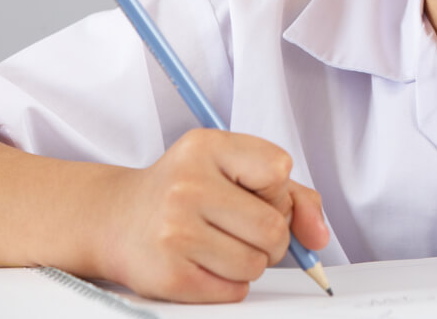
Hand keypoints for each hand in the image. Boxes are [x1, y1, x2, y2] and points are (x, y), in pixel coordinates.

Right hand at [97, 128, 327, 302]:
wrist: (117, 219)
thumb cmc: (188, 191)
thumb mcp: (236, 171)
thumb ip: (293, 195)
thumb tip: (319, 237)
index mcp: (205, 147)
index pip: (279, 169)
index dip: (277, 190)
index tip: (255, 192)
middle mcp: (186, 186)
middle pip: (274, 226)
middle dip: (272, 236)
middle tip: (242, 228)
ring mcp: (174, 232)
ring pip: (257, 263)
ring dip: (251, 261)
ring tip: (221, 244)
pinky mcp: (169, 276)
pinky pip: (234, 290)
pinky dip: (231, 283)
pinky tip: (206, 263)